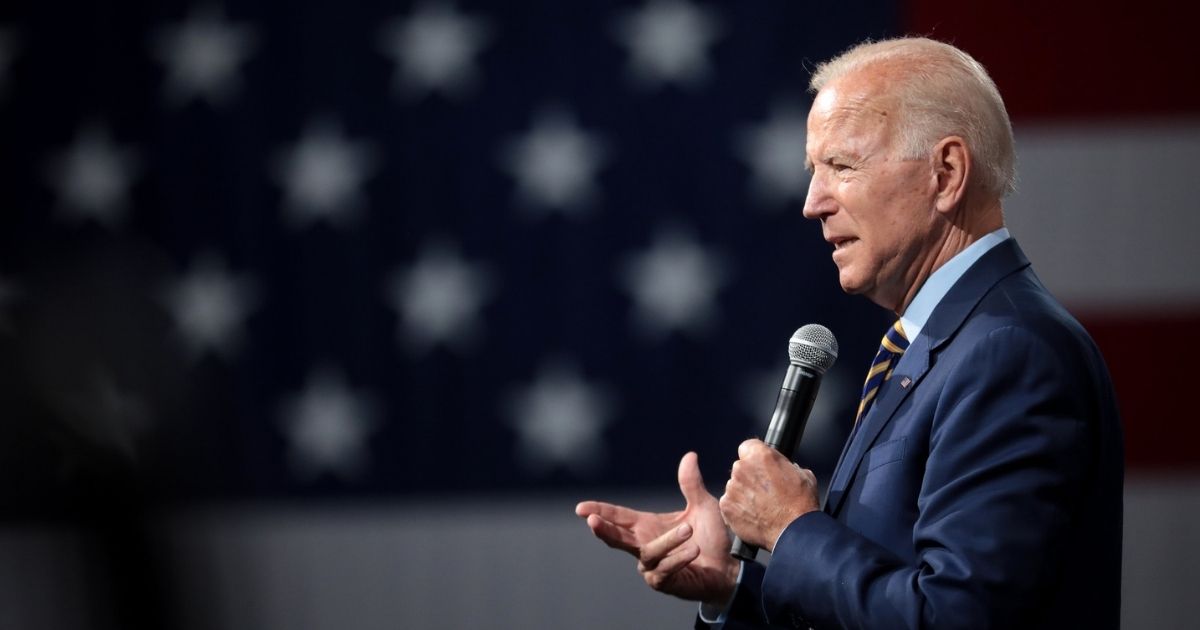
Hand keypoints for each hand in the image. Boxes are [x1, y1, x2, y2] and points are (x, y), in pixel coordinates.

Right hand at [576, 452, 740, 604]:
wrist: (728, 566)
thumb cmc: (711, 537)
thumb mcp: (703, 506)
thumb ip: (691, 484)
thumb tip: (690, 455)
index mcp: (646, 525)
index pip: (618, 517)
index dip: (599, 511)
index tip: (580, 508)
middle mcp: (644, 545)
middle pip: (617, 538)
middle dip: (603, 530)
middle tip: (591, 521)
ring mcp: (652, 566)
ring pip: (649, 552)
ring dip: (668, 540)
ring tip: (689, 530)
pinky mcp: (664, 583)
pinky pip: (664, 570)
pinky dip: (677, 559)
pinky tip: (693, 551)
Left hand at [719, 439, 819, 550]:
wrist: (793, 532)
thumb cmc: (800, 504)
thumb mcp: (803, 474)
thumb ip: (786, 466)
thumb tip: (784, 468)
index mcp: (760, 455)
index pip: (748, 446)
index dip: (755, 456)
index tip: (760, 466)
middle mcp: (742, 468)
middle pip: (740, 467)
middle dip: (749, 476)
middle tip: (763, 490)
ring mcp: (732, 488)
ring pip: (734, 486)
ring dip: (743, 493)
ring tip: (759, 506)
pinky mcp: (726, 506)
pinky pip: (729, 503)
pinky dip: (737, 508)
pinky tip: (752, 515)